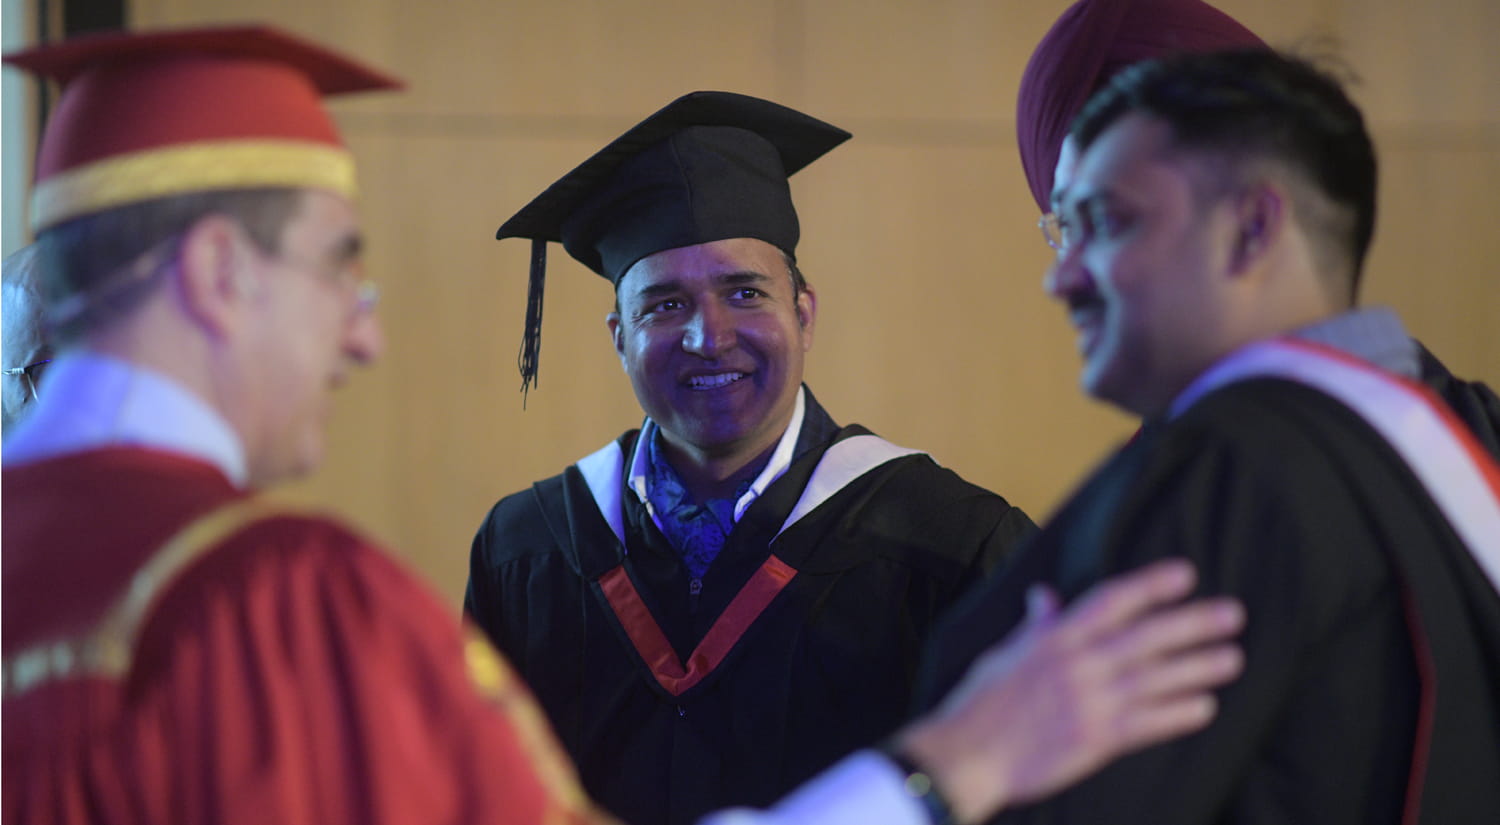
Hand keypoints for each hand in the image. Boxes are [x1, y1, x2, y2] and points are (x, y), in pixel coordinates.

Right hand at [894, 558, 1244, 823]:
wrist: (966, 755)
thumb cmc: (981, 703)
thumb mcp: (1005, 653)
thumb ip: (1036, 626)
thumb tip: (1047, 596)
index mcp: (1055, 639)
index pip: (1111, 601)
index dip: (1151, 586)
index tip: (1186, 574)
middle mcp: (1076, 665)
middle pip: (1146, 638)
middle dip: (1193, 623)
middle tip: (1232, 614)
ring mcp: (1088, 703)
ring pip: (1155, 680)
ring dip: (1197, 668)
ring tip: (1232, 658)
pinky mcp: (1094, 740)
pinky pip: (1146, 725)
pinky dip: (1176, 714)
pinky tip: (1204, 706)